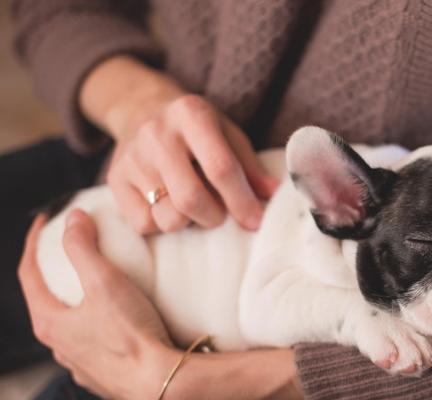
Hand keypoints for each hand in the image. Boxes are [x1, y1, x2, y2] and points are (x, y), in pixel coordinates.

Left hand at [18, 211, 171, 398]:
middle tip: (70, 250)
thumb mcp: (104, 282)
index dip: (34, 243)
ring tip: (97, 283)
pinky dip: (98, 322)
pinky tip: (118, 317)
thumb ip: (83, 247)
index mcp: (50, 322)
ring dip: (77, 300)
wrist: (160, 381)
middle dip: (55, 272)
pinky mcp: (104, 373)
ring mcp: (81, 362)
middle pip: (47, 299)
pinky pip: (94, 341)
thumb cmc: (131, 336)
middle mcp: (59, 346)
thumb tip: (73, 219)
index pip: (28, 274)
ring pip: (71, 323)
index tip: (44, 222)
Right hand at [81, 56, 277, 233]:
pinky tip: (167, 205)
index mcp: (192, 114)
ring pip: (167, 217)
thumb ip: (250, 166)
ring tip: (193, 206)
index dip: (241, 200)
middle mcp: (157, 134)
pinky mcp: (115, 179)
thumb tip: (276, 195)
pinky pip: (143, 224)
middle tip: (220, 213)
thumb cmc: (196, 128)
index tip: (255, 222)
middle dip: (214, 217)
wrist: (140, 108)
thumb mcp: (227, 133)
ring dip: (188, 222)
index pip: (220, 168)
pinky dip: (162, 224)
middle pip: (190, 199)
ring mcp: (132, 157)